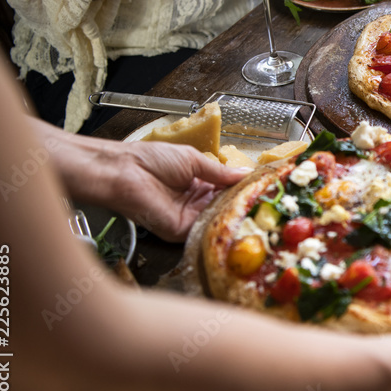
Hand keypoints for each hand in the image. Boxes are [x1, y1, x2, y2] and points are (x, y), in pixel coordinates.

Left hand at [102, 141, 250, 241]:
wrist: (124, 172)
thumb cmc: (151, 160)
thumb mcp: (193, 159)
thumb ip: (219, 172)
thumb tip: (245, 174)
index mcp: (197, 182)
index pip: (226, 188)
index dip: (242, 187)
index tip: (262, 185)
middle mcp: (195, 201)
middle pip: (225, 204)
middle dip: (243, 201)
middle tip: (266, 199)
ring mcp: (189, 217)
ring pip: (218, 218)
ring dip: (234, 213)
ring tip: (256, 206)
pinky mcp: (181, 230)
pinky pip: (205, 229)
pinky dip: (220, 223)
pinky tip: (235, 215)